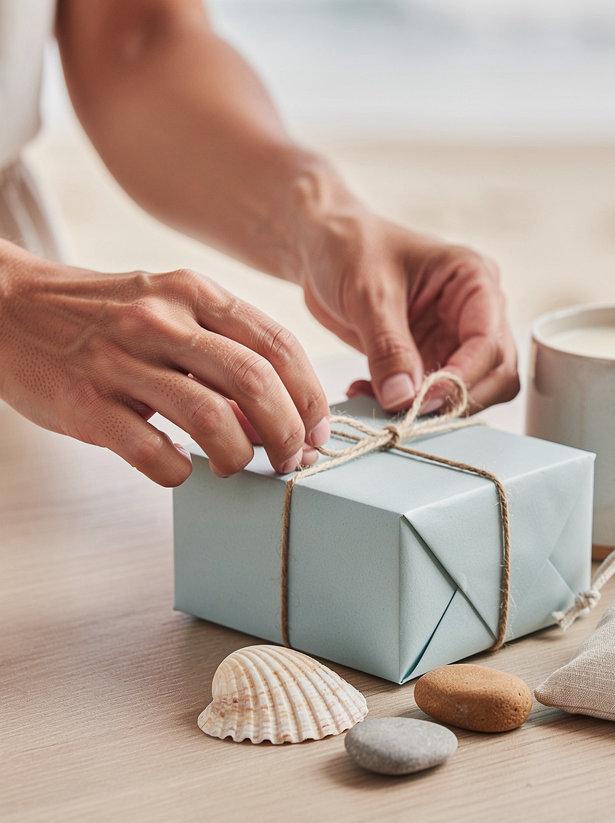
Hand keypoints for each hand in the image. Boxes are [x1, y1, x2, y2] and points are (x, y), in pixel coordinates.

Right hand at [0, 245, 329, 485]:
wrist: (3, 306)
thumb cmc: (104, 316)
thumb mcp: (170, 310)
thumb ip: (224, 349)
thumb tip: (279, 413)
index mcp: (193, 293)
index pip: (278, 345)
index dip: (311, 396)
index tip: (319, 431)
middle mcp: (160, 321)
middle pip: (255, 382)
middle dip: (289, 432)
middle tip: (292, 460)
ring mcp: (119, 361)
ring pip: (212, 419)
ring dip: (241, 457)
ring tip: (236, 467)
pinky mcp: (84, 404)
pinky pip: (152, 452)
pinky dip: (179, 472)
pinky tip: (180, 470)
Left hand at [295, 205, 518, 411]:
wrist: (323, 248)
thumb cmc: (351, 248)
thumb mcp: (369, 293)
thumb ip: (388, 348)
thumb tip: (403, 398)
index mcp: (473, 280)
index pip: (489, 343)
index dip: (462, 378)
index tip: (424, 399)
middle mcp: (476, 310)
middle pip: (496, 373)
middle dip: (456, 398)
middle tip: (410, 409)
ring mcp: (457, 336)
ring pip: (473, 390)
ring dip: (433, 407)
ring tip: (383, 400)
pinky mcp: (433, 357)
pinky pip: (436, 395)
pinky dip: (407, 404)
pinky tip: (369, 393)